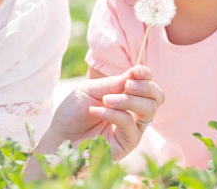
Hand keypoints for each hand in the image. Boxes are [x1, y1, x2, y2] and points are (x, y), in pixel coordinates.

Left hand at [40, 65, 163, 160]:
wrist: (59, 136)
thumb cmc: (73, 112)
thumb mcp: (89, 90)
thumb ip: (112, 83)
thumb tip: (134, 74)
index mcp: (127, 95)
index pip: (148, 84)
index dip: (145, 76)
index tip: (136, 71)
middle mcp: (134, 112)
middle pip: (157, 97)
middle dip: (145, 87)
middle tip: (127, 85)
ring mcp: (132, 128)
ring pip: (148, 110)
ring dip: (128, 100)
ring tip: (106, 100)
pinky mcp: (127, 144)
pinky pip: (130, 125)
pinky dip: (113, 114)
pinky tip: (95, 111)